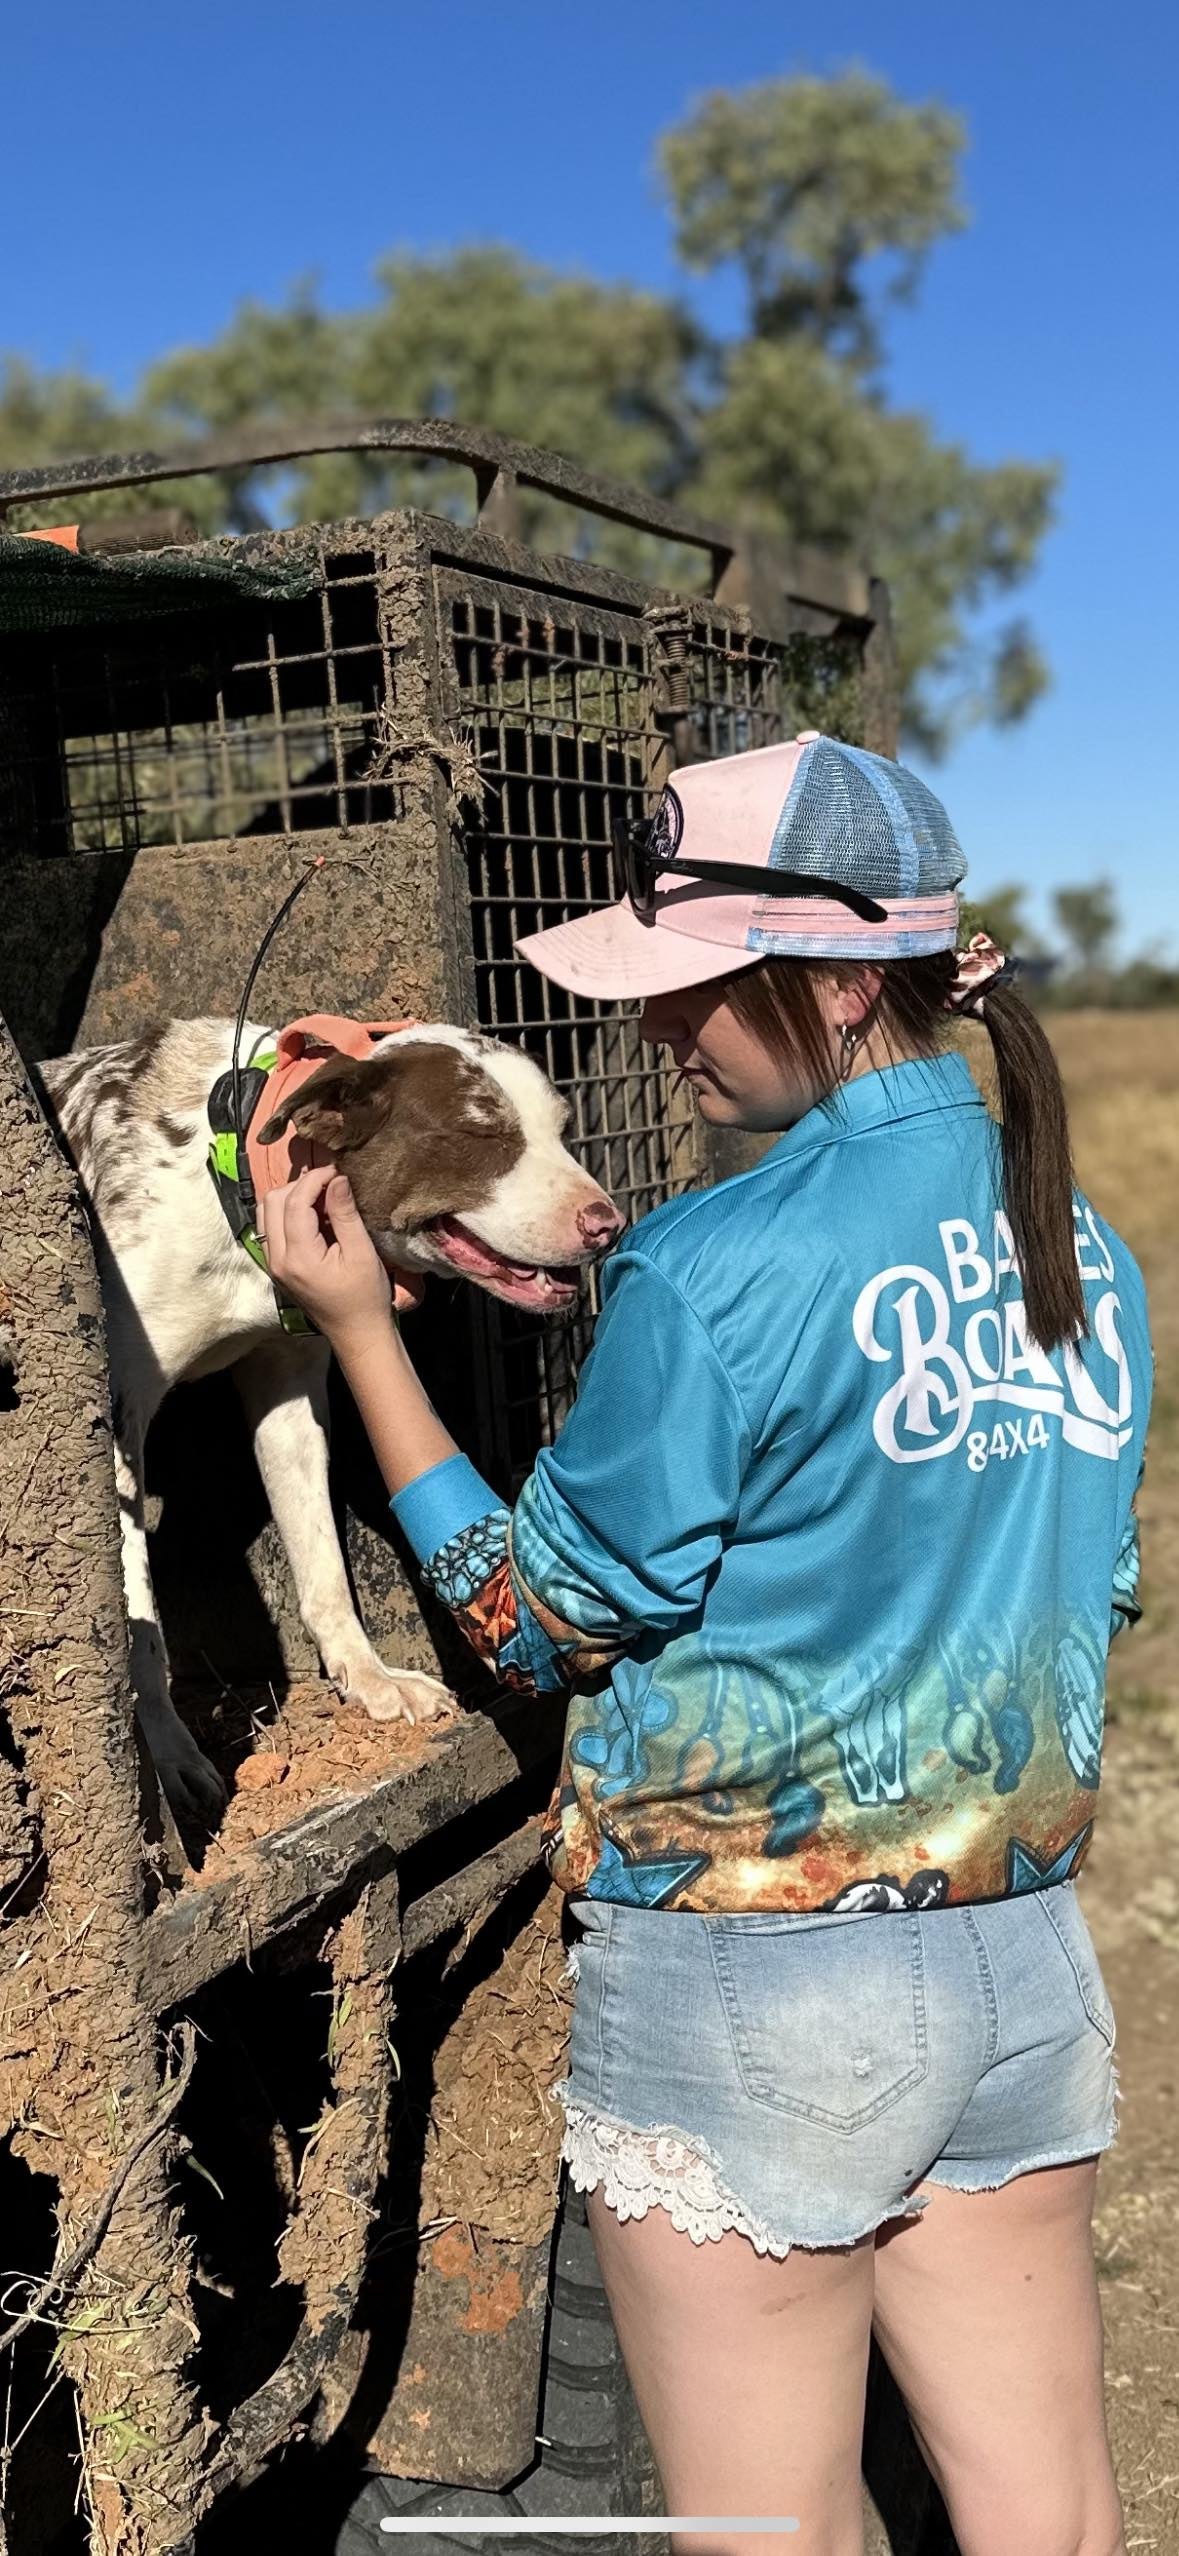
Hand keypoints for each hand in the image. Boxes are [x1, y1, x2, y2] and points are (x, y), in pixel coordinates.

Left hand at [258, 1166, 424, 1346]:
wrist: (357, 1333)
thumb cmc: (365, 1296)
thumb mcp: (361, 1252)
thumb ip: (345, 1213)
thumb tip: (337, 1178)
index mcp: (298, 1257)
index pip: (294, 1201)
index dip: (315, 1178)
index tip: (338, 1171)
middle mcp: (277, 1259)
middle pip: (273, 1201)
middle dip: (300, 1185)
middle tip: (330, 1184)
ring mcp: (273, 1264)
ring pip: (267, 1212)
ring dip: (290, 1197)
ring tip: (321, 1198)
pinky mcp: (276, 1266)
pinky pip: (270, 1228)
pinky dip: (287, 1213)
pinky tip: (312, 1215)